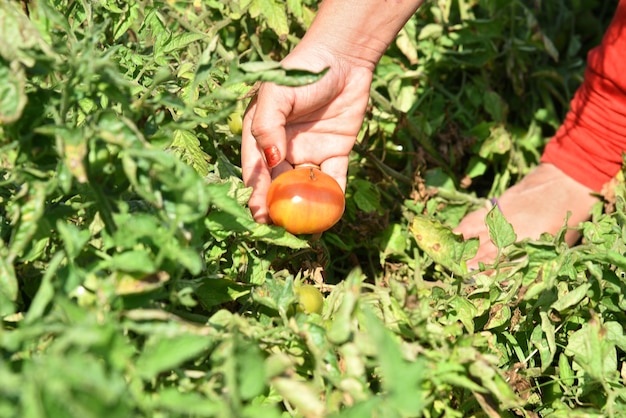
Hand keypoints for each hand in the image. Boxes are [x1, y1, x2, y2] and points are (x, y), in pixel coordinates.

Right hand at [241, 49, 373, 222]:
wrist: (343, 57)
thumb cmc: (302, 71)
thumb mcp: (277, 94)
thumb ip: (268, 126)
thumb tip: (270, 161)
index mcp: (262, 135)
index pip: (256, 170)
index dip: (256, 194)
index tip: (258, 215)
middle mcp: (283, 148)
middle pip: (279, 184)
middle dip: (279, 208)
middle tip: (281, 230)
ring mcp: (309, 152)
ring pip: (305, 187)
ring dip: (305, 209)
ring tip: (306, 231)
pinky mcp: (335, 153)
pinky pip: (334, 179)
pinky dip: (333, 196)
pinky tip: (331, 214)